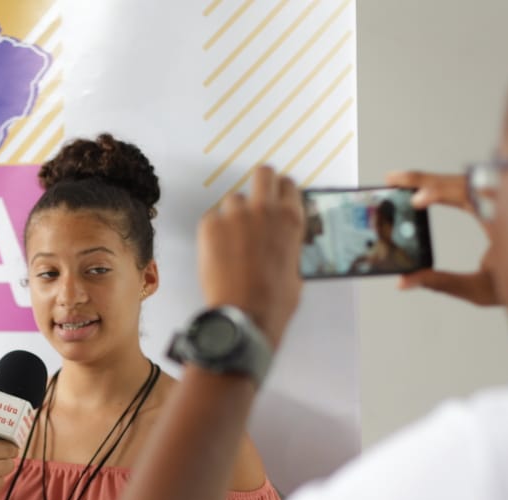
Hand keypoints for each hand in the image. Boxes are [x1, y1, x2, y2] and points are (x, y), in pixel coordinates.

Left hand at [199, 166, 303, 346]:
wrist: (244, 316)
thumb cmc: (272, 301)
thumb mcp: (296, 269)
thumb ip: (289, 244)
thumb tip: (284, 239)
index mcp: (290, 220)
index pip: (287, 185)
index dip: (280, 191)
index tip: (275, 197)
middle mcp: (265, 211)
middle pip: (263, 174)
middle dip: (259, 184)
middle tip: (253, 202)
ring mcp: (236, 216)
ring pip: (234, 199)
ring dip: (234, 214)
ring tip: (233, 241)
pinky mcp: (211, 226)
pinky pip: (211, 218)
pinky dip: (214, 231)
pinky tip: (219, 252)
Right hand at [386, 170, 500, 306]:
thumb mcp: (480, 288)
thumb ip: (441, 283)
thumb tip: (403, 281)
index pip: (470, 193)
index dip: (439, 192)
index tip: (417, 200)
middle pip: (462, 179)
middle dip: (425, 179)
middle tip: (392, 179)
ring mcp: (506, 198)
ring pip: (466, 178)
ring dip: (433, 179)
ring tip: (401, 182)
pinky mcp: (501, 201)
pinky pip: (471, 185)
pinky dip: (445, 185)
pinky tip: (424, 190)